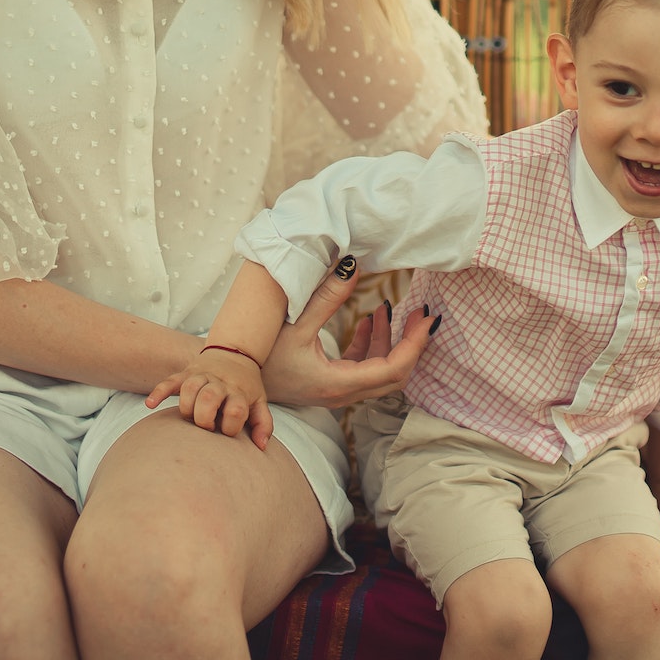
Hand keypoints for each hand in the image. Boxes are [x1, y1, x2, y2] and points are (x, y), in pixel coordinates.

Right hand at [146, 347, 271, 448]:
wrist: (235, 352)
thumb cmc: (246, 384)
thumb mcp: (259, 401)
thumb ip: (263, 424)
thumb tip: (261, 446)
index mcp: (238, 392)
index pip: (236, 410)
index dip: (231, 426)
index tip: (228, 431)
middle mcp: (220, 382)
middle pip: (209, 397)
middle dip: (204, 417)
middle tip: (206, 426)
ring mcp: (202, 376)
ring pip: (189, 388)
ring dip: (186, 406)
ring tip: (189, 417)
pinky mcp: (186, 373)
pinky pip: (170, 380)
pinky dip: (159, 391)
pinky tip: (151, 404)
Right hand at [262, 263, 438, 410]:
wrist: (233, 376)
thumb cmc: (260, 354)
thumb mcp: (294, 323)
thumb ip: (327, 296)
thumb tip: (353, 265)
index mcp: (337, 384)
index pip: (392, 369)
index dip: (414, 345)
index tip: (426, 320)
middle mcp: (341, 393)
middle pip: (394, 375)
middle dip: (412, 343)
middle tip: (421, 313)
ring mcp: (336, 391)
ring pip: (379, 370)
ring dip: (389, 340)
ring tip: (389, 307)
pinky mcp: (329, 383)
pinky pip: (363, 367)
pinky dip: (371, 344)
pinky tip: (368, 320)